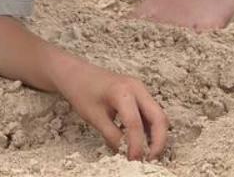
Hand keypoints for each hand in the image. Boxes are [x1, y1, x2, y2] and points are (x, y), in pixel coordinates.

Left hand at [53, 57, 169, 162]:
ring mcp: (139, 89)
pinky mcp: (138, 93)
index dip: (136, 146)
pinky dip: (150, 128)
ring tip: (146, 154)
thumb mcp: (95, 118)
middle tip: (149, 160)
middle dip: (158, 142)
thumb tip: (127, 155)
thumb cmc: (81, 91)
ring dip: (156, 136)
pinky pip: (151, 113)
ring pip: (158, 116)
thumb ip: (113, 137)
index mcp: (123, 91)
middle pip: (159, 118)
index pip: (136, 124)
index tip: (133, 161)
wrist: (75, 72)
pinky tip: (141, 141)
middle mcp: (136, 87)